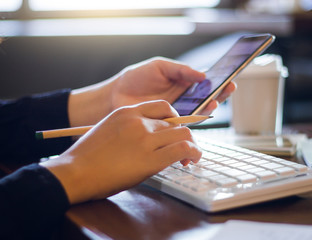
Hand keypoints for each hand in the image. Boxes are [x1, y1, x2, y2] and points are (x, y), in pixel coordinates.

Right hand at [41, 101, 201, 204]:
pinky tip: (192, 160)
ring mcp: (145, 139)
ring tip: (190, 157)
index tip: (176, 131)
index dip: (175, 119)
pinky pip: (183, 149)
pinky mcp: (151, 159)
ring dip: (192, 145)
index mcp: (127, 112)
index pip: (163, 107)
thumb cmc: (87, 157)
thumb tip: (150, 137)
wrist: (74, 172)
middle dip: (184, 136)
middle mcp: (139, 122)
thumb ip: (130, 128)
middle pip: (176, 123)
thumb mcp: (108, 130)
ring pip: (184, 134)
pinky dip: (193, 153)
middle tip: (184, 151)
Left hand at [68, 57, 235, 126]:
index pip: (206, 83)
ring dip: (208, 108)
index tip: (229, 78)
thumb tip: (203, 75)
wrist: (115, 96)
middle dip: (220, 94)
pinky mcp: (168, 126)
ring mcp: (177, 113)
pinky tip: (197, 118)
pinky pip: (183, 127)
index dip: (219, 81)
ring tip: (213, 102)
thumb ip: (180, 70)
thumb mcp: (159, 67)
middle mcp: (184, 99)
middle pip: (207, 98)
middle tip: (229, 88)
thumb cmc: (136, 78)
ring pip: (199, 113)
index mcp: (183, 83)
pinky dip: (192, 126)